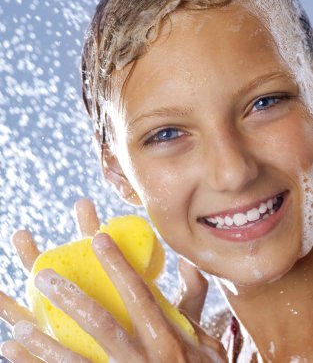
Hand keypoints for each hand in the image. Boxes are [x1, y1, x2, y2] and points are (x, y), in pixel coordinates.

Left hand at [1, 199, 226, 361]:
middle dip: (71, 297)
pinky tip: (16, 353)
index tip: (98, 238)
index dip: (118, 265)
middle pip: (101, 323)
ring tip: (20, 325)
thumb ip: (194, 300)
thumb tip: (186, 260)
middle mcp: (143, 359)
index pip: (139, 294)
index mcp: (167, 338)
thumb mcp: (206, 340)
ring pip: (78, 360)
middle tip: (44, 276)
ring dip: (45, 342)